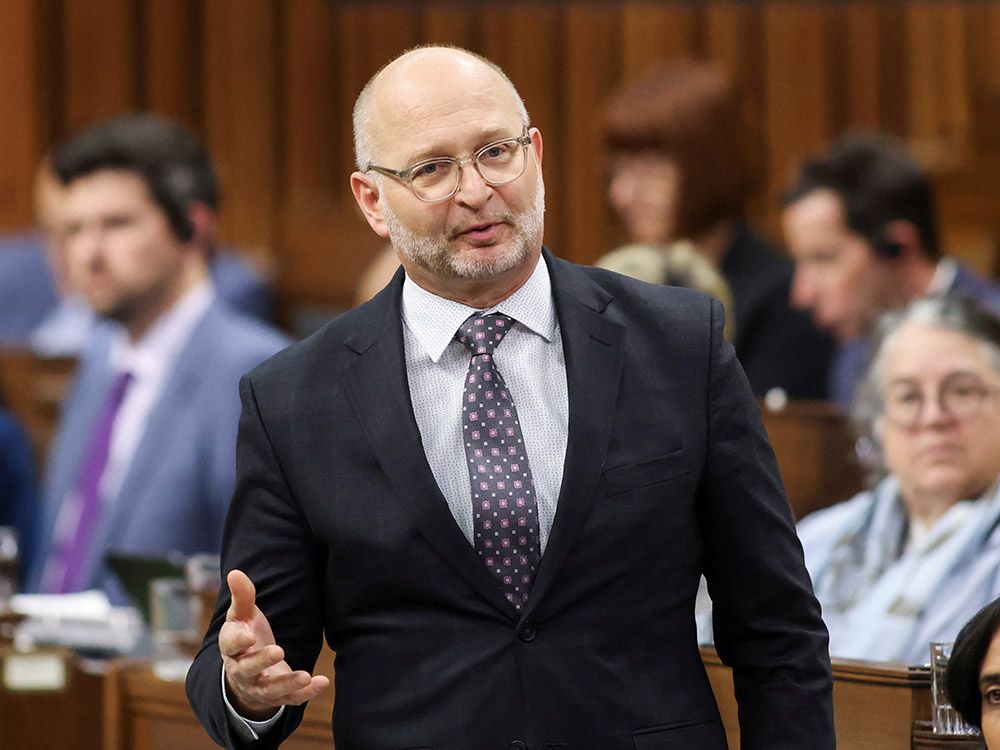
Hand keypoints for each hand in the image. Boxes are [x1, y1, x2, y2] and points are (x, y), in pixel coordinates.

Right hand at [219, 569, 328, 719]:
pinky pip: (290, 699)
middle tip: (278, 651)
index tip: (248, 637)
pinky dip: (306, 693)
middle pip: (249, 668)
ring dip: (287, 683)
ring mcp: (260, 686)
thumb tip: (235, 572)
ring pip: (270, 689)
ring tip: (305, 675)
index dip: (238, 641)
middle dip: (262, 661)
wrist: (246, 673)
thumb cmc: (246, 635)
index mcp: (231, 647)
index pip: (231, 645)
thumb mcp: (242, 616)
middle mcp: (242, 670)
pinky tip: (322, 682)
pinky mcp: (277, 696)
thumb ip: (242, 596)